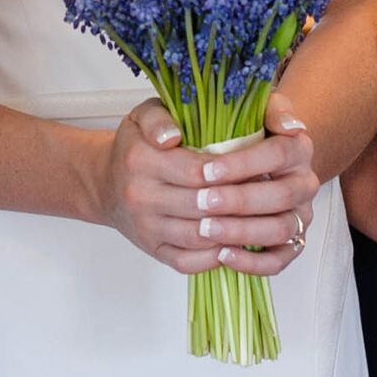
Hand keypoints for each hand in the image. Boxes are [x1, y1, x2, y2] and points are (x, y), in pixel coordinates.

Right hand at [98, 97, 317, 278]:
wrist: (106, 183)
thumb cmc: (136, 146)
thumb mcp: (145, 115)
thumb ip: (160, 117)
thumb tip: (174, 135)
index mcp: (140, 160)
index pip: (197, 171)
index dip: (232, 170)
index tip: (258, 164)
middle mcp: (140, 197)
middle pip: (202, 206)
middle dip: (241, 200)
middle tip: (271, 192)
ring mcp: (147, 228)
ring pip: (200, 237)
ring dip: (234, 230)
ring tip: (261, 217)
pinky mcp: (154, 251)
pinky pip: (189, 262)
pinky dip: (216, 257)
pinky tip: (236, 242)